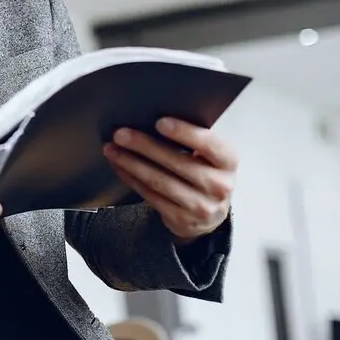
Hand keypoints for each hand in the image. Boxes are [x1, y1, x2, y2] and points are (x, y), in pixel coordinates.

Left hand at [103, 117, 236, 243]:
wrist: (211, 213)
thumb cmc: (205, 172)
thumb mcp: (210, 156)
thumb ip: (194, 140)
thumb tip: (152, 120)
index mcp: (228, 161)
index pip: (209, 144)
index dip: (185, 133)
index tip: (159, 122)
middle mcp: (219, 185)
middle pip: (177, 162)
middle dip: (144, 146)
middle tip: (120, 134)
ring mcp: (201, 206)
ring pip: (159, 181)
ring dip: (131, 163)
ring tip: (112, 149)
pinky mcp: (181, 219)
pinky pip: (150, 195)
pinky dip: (131, 178)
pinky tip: (119, 166)